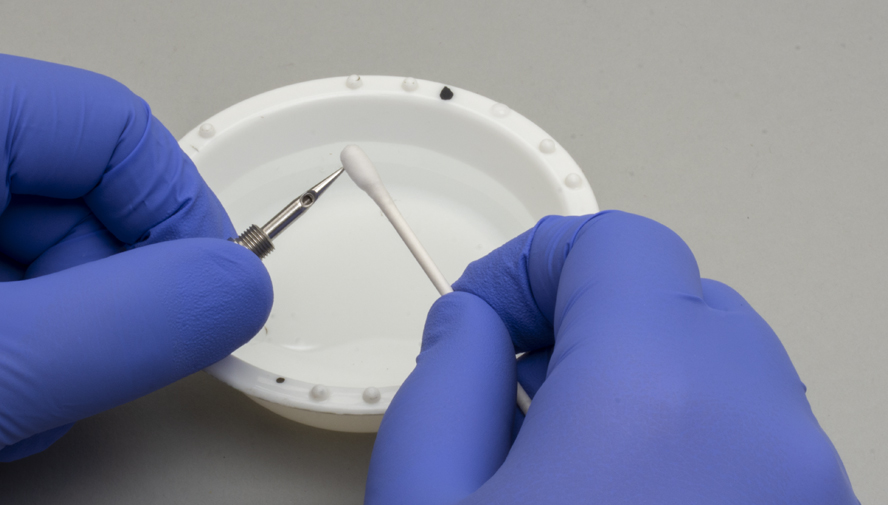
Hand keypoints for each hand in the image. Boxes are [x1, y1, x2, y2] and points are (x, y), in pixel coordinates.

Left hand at [0, 50, 271, 503]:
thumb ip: (123, 324)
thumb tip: (233, 290)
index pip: (105, 129)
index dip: (178, 210)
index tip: (213, 292)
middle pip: (79, 202)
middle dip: (108, 300)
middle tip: (98, 372)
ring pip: (44, 267)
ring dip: (59, 348)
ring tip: (4, 410)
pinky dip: (14, 367)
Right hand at [366, 212, 856, 503]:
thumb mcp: (424, 499)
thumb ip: (442, 381)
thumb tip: (472, 324)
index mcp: (654, 395)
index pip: (615, 244)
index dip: (532, 262)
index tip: (484, 314)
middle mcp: (759, 428)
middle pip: (679, 298)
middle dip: (589, 317)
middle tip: (521, 378)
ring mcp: (802, 482)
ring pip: (727, 368)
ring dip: (644, 376)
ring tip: (570, 448)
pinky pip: (759, 437)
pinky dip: (694, 434)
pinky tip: (628, 493)